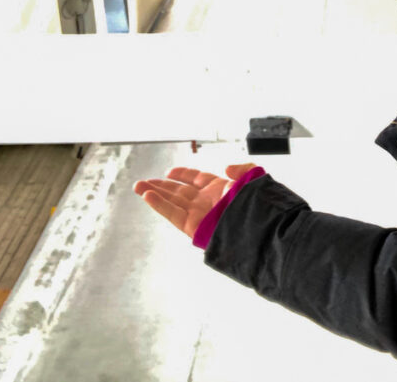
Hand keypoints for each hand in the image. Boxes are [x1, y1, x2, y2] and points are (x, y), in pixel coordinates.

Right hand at [134, 163, 256, 237]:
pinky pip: (173, 214)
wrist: (259, 227)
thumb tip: (227, 168)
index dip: (183, 174)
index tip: (170, 171)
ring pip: (172, 202)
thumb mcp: (253, 179)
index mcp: (220, 190)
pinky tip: (147, 196)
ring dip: (154, 193)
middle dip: (161, 186)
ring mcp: (199, 214)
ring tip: (138, 186)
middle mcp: (207, 202)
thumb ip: (241, 170)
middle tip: (143, 181)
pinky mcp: (193, 227)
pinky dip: (160, 205)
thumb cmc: (259, 205)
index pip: (197, 180)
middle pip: (179, 191)